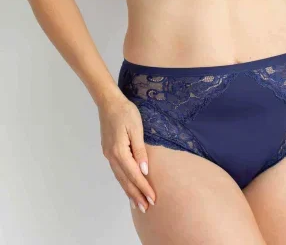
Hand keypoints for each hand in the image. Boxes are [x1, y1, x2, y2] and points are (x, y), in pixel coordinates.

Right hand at [98, 94, 155, 211]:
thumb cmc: (126, 112)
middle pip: (125, 180)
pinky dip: (123, 181)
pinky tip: (128, 186)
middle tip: (146, 208)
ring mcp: (108, 154)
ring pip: (120, 178)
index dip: (144, 188)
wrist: (109, 102)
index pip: (134, 175)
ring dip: (129, 191)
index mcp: (119, 151)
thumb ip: (140, 151)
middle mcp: (112, 156)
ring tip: (137, 203)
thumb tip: (144, 171)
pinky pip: (117, 171)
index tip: (153, 199)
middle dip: (136, 195)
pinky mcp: (109, 151)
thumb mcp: (136, 129)